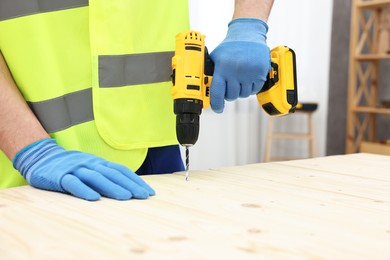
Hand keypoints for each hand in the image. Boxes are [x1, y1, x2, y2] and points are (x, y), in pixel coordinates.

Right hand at [13, 138, 154, 200]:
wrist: (43, 157)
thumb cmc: (73, 166)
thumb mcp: (92, 167)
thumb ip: (106, 175)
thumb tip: (128, 186)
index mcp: (100, 163)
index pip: (122, 171)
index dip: (136, 181)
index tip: (149, 192)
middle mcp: (91, 164)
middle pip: (114, 174)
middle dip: (130, 185)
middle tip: (143, 196)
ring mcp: (77, 169)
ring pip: (97, 178)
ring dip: (112, 188)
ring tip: (126, 197)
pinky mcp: (61, 177)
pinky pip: (73, 184)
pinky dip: (84, 190)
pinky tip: (93, 198)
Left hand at [210, 18, 270, 112]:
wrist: (248, 34)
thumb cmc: (231, 46)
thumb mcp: (216, 56)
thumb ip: (211, 71)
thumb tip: (204, 87)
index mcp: (222, 68)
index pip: (217, 93)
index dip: (216, 104)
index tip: (217, 108)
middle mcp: (235, 71)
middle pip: (231, 96)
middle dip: (229, 93)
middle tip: (230, 85)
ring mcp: (249, 73)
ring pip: (243, 94)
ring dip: (241, 90)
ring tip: (240, 78)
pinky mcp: (260, 73)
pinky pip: (254, 90)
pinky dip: (251, 87)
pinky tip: (248, 78)